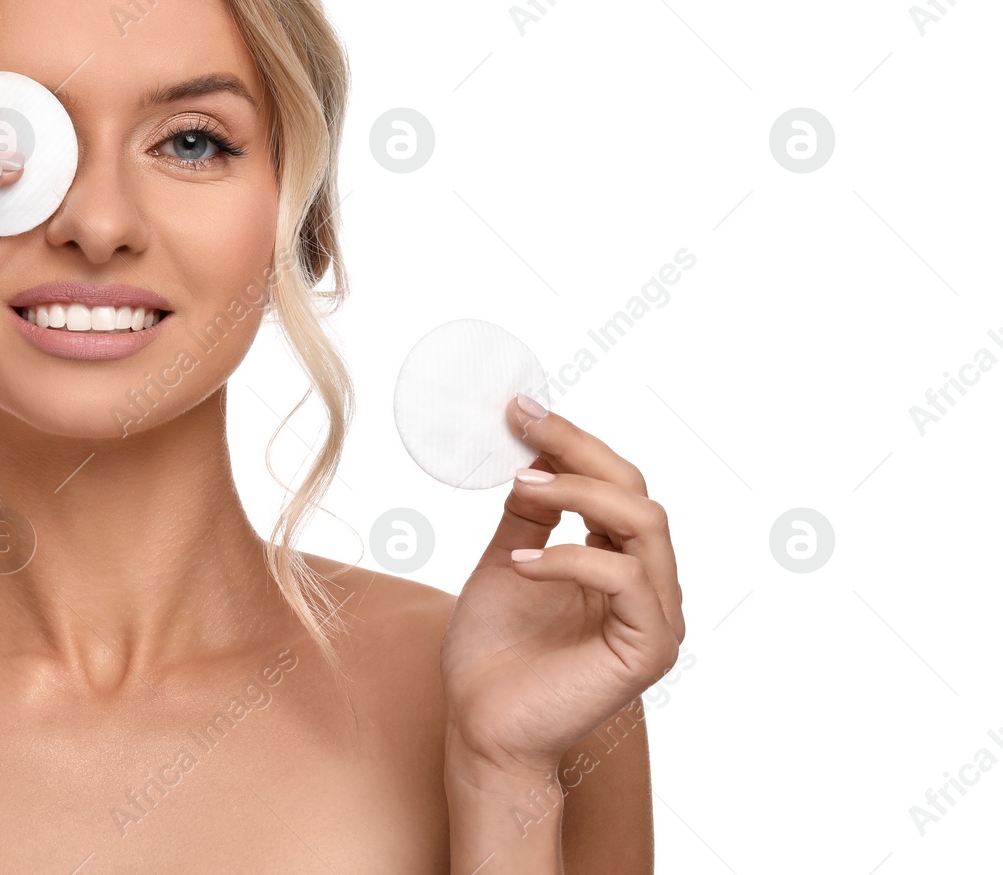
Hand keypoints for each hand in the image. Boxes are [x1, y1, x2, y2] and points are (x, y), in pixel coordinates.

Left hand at [439, 394, 685, 776]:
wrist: (481, 727)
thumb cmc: (492, 656)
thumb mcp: (506, 563)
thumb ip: (528, 517)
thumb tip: (531, 459)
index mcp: (619, 564)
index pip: (615, 484)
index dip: (572, 443)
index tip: (521, 409)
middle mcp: (649, 587)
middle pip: (637, 492)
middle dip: (579, 451)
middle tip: (524, 427)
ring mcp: (656, 618)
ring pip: (643, 524)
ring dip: (576, 495)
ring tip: (519, 490)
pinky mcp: (648, 649)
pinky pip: (624, 579)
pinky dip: (569, 559)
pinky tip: (520, 565)